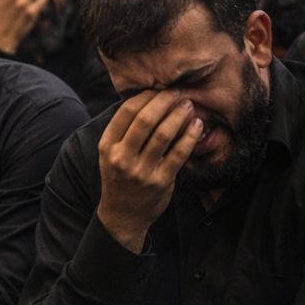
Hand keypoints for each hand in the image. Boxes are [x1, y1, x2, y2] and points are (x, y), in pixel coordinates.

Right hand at [96, 89, 203, 252]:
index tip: (159, 89)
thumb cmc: (120, 179)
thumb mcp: (110, 154)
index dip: (146, 96)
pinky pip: (179, 153)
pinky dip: (190, 136)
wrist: (122, 215)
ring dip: (179, 116)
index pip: (126, 112)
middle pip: (145, 120)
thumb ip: (124, 132)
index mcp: (107, 145)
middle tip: (178, 93)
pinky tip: (197, 126)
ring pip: (163, 134)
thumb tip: (149, 101)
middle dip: (165, 101)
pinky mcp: (161, 181)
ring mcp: (141, 170)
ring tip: (189, 106)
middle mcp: (122, 157)